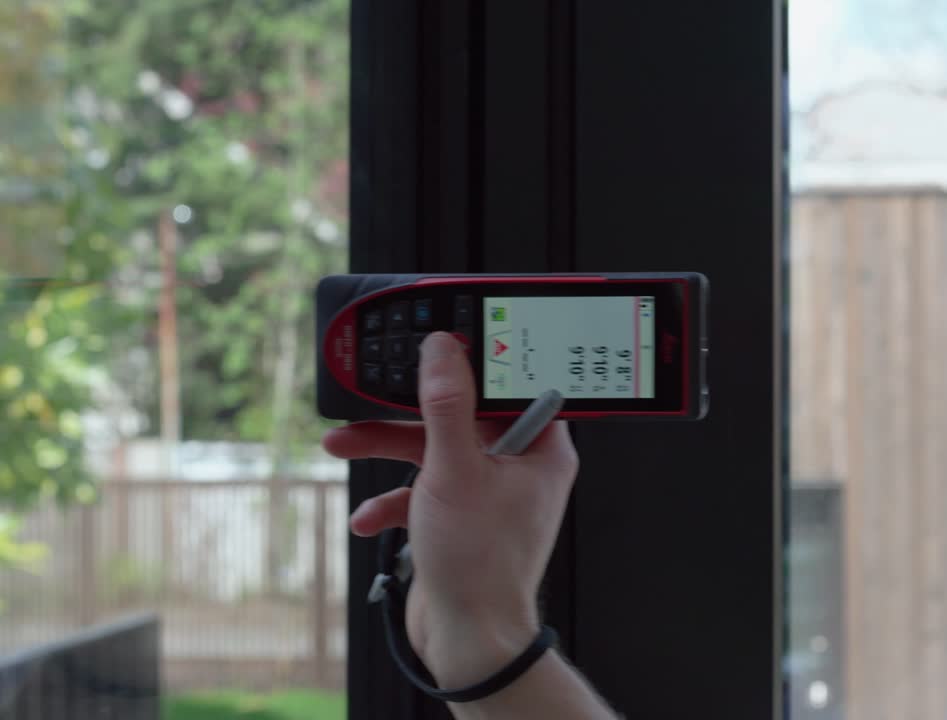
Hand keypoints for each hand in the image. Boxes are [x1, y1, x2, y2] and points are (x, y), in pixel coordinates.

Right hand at [323, 332, 578, 685]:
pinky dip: (395, 501)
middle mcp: (520, 467)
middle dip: (405, 416)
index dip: (470, 365)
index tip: (432, 348)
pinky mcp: (464, 520)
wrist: (468, 640)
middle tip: (367, 402)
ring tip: (341, 447)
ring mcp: (491, 495)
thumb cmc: (479, 563)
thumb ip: (446, 405)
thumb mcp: (454, 470)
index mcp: (540, 448)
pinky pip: (426, 494)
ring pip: (435, 454)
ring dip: (387, 453)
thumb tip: (443, 350)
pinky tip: (369, 518)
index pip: (507, 386)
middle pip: (460, 417)